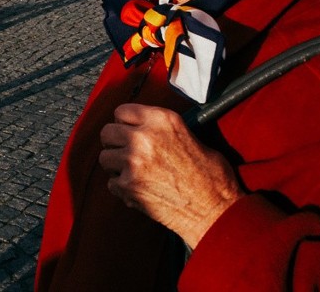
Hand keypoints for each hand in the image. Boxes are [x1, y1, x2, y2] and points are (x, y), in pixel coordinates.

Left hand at [99, 104, 244, 248]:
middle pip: (107, 132)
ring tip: (134, 173)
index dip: (124, 123)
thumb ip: (161, 128)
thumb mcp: (190, 135)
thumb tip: (142, 127)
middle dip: (114, 143)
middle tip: (125, 153)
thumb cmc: (210, 175)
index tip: (128, 132)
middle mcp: (144, 136)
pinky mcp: (128, 185)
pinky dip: (122, 188)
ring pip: (104, 157)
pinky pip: (110, 182)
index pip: (122, 111)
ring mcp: (133, 160)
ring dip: (115, 166)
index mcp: (161, 119)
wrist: (215, 210)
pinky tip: (140, 189)